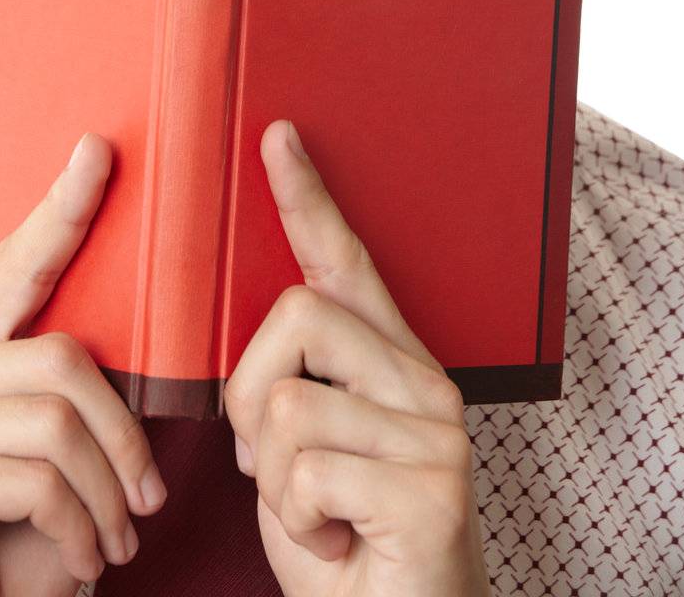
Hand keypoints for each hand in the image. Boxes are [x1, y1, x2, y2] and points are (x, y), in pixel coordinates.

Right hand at [0, 132, 167, 596]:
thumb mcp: (41, 470)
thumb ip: (66, 407)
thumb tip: (139, 365)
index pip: (11, 271)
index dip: (60, 212)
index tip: (97, 154)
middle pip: (61, 357)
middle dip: (121, 434)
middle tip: (145, 501)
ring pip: (57, 419)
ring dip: (105, 492)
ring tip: (113, 542)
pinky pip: (39, 477)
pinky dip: (80, 526)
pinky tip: (80, 561)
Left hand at [223, 121, 491, 596]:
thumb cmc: (344, 544)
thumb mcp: (298, 454)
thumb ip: (286, 390)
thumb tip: (246, 353)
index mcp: (390, 362)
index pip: (345, 261)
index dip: (308, 198)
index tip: (279, 138)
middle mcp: (424, 381)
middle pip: (294, 316)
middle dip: (247, 394)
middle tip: (270, 465)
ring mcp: (436, 431)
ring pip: (286, 403)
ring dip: (271, 479)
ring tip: (316, 515)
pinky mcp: (433, 486)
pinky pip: (307, 470)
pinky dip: (297, 520)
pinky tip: (337, 543)